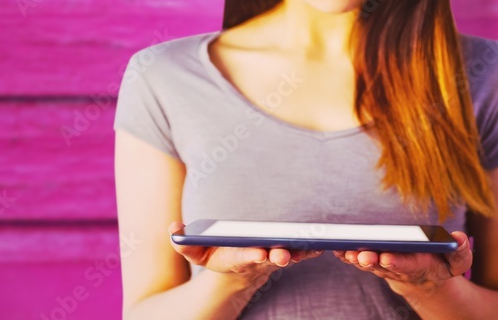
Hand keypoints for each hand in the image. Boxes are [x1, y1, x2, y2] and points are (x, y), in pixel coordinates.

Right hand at [168, 221, 324, 288]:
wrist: (237, 269)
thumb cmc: (217, 255)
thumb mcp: (196, 251)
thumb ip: (184, 243)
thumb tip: (174, 229)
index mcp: (237, 259)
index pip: (245, 257)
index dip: (251, 255)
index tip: (257, 253)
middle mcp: (259, 260)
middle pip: (271, 258)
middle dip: (278, 256)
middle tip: (283, 253)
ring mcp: (274, 257)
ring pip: (290, 255)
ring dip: (300, 251)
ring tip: (312, 244)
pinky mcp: (287, 252)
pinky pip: (302, 252)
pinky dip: (312, 248)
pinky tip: (323, 242)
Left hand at [332, 231, 471, 298]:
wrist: (424, 280)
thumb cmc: (441, 265)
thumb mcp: (457, 262)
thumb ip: (460, 252)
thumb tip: (458, 237)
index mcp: (420, 266)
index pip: (407, 265)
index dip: (397, 261)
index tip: (387, 257)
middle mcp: (399, 268)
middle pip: (383, 265)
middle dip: (372, 260)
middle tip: (363, 255)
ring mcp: (384, 267)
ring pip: (368, 264)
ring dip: (356, 258)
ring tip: (345, 250)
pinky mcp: (374, 263)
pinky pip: (359, 260)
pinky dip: (348, 255)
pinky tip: (337, 248)